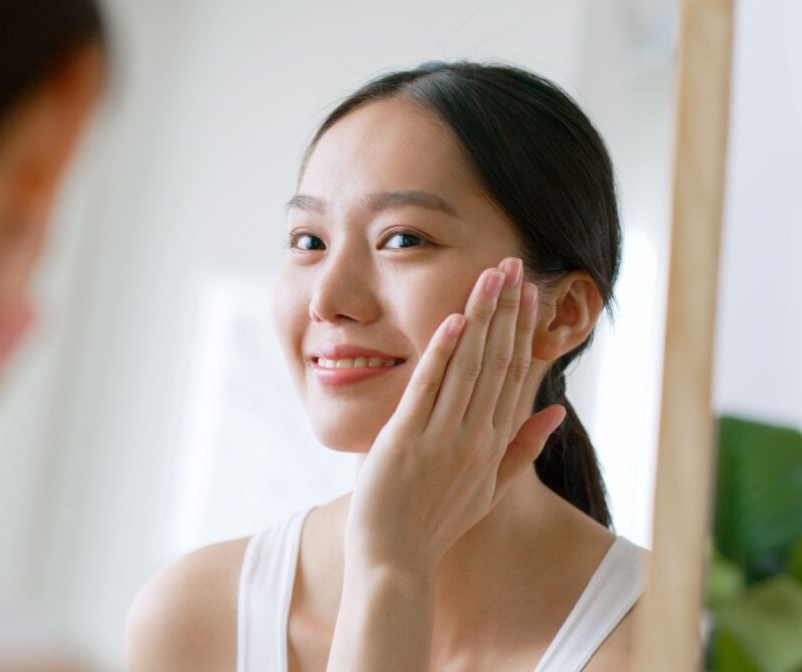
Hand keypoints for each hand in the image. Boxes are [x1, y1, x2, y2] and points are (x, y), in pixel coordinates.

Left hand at [344, 257, 566, 574]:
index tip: (530, 293)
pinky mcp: (407, 439)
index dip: (524, 330)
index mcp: (494, 444)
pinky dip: (443, 352)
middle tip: (515, 264)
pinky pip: (429, 388)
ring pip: (469, 366)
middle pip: (497, 361)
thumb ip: (522, 449)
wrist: (395, 562)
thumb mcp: (490, 488)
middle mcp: (476, 436)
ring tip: (492, 275)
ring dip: (482, 317)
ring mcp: (443, 437)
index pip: (515, 375)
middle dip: (507, 310)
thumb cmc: (437, 524)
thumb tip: (552, 412)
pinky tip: (455, 319)